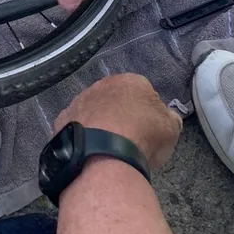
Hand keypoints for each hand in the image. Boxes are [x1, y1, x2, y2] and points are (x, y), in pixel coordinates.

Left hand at [54, 74, 182, 169]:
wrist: (104, 152)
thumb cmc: (142, 137)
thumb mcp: (170, 129)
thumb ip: (169, 117)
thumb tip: (167, 115)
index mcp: (131, 81)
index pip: (142, 90)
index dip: (146, 110)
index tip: (148, 128)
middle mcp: (102, 84)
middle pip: (114, 98)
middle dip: (120, 113)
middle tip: (127, 137)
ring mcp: (79, 100)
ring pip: (92, 109)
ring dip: (98, 122)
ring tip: (106, 146)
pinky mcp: (62, 118)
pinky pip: (75, 124)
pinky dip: (81, 133)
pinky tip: (87, 148)